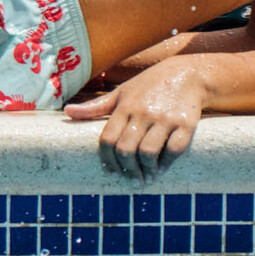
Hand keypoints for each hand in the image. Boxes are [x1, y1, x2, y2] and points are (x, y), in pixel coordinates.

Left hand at [65, 60, 205, 179]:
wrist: (187, 74)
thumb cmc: (149, 86)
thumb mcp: (121, 92)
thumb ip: (96, 106)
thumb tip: (67, 111)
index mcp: (124, 106)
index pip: (107, 139)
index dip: (107, 160)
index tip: (111, 172)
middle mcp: (142, 112)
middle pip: (126, 150)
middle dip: (127, 170)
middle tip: (131, 181)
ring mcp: (164, 118)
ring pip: (148, 152)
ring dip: (146, 170)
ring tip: (147, 177)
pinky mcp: (185, 124)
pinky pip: (174, 150)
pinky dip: (167, 164)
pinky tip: (162, 168)